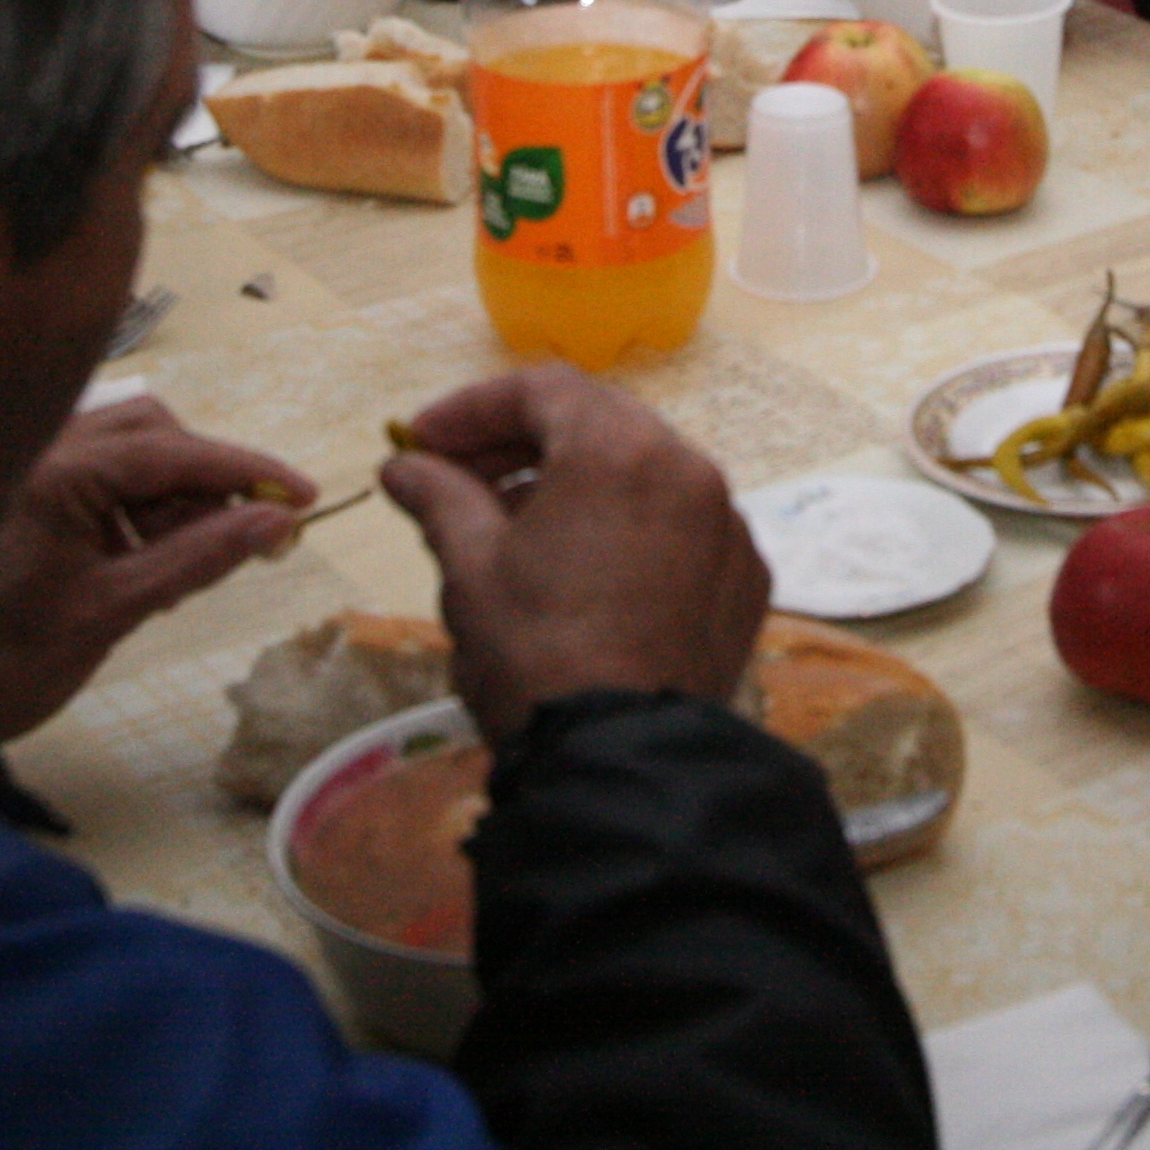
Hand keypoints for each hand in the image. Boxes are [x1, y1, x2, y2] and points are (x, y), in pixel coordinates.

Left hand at [0, 396, 308, 742]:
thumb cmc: (11, 658)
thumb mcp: (117, 610)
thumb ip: (199, 557)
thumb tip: (277, 522)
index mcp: (60, 474)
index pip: (177, 452)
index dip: (248, 472)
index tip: (304, 494)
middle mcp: (43, 451)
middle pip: (156, 432)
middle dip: (205, 481)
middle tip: (241, 538)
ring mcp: (34, 468)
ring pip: (133, 450)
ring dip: (174, 496)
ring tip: (181, 567)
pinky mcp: (33, 493)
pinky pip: (106, 476)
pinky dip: (142, 509)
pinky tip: (147, 562)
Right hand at [382, 365, 767, 746]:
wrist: (621, 759)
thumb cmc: (536, 655)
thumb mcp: (469, 568)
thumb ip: (440, 497)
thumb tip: (404, 465)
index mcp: (620, 450)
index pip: (540, 390)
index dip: (472, 409)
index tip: (424, 442)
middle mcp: (690, 469)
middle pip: (598, 423)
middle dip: (522, 442)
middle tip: (460, 477)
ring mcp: (727, 525)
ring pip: (644, 473)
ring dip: (575, 483)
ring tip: (513, 527)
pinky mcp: (746, 577)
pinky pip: (681, 526)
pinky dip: (629, 528)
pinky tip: (583, 570)